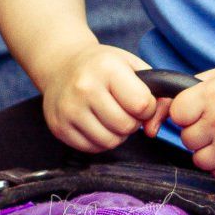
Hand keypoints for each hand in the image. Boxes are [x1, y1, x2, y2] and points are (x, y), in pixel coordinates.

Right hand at [41, 43, 164, 152]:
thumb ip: (155, 94)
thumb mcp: (131, 66)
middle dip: (131, 122)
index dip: (147, 107)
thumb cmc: (102, 67)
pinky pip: (92, 148)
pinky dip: (100, 140)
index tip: (138, 100)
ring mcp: (69, 109)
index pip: (141, 104)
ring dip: (117, 134)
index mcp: (107, 68)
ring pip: (110, 142)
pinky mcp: (59, 127)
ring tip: (110, 116)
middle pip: (125, 126)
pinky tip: (96, 123)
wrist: (61, 65)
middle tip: (123, 109)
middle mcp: (84, 87)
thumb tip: (153, 129)